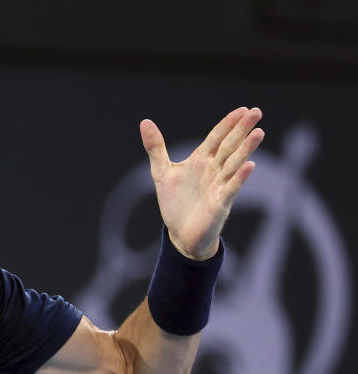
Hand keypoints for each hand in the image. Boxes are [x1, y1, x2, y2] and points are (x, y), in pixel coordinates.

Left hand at [140, 107, 263, 259]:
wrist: (180, 234)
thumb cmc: (175, 203)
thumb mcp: (161, 173)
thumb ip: (155, 148)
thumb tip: (145, 122)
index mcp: (200, 161)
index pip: (216, 138)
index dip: (228, 124)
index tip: (242, 109)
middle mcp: (213, 170)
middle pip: (229, 146)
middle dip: (242, 129)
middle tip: (256, 111)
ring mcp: (219, 186)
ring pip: (234, 163)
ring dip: (246, 149)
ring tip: (258, 132)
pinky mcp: (220, 203)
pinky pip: (232, 188)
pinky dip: (240, 177)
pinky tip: (249, 166)